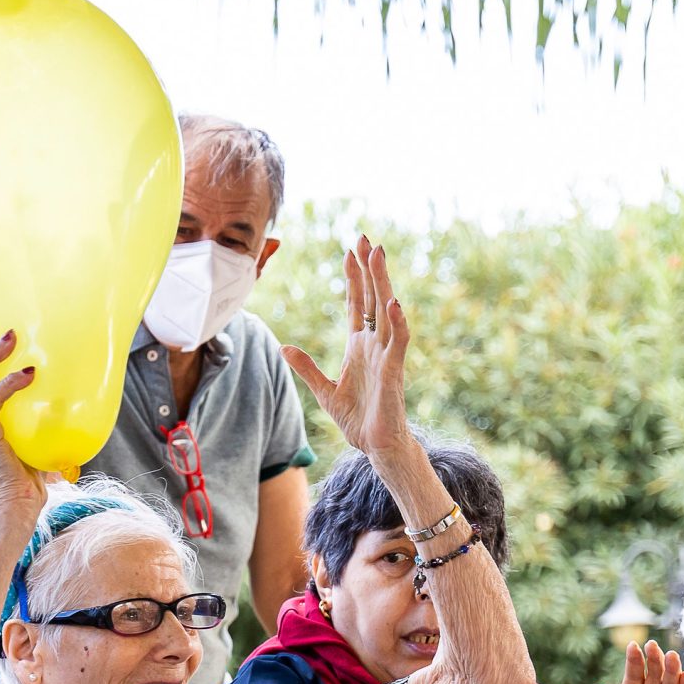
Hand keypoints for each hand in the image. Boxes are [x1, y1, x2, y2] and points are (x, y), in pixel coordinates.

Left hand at [280, 236, 411, 455]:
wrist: (376, 446)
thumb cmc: (357, 419)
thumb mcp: (324, 391)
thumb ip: (307, 368)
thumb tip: (285, 347)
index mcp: (359, 346)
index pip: (358, 303)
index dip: (353, 277)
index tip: (349, 251)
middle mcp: (375, 344)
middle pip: (372, 297)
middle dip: (369, 268)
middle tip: (365, 238)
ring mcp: (386, 355)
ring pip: (386, 310)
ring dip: (382, 282)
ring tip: (378, 255)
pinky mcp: (394, 371)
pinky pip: (398, 342)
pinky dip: (397, 322)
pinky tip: (393, 302)